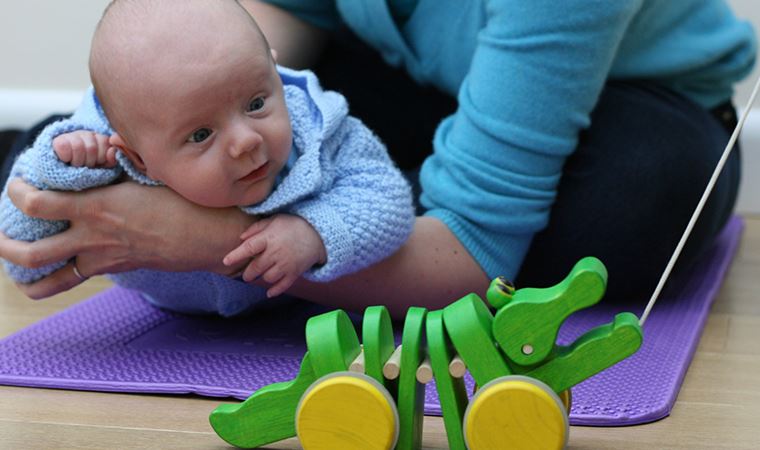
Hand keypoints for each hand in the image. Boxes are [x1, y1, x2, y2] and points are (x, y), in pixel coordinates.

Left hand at [0, 179, 253, 298]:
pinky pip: (74, 279)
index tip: (17, 183)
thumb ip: (117, 160)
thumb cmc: (183, 199)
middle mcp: (92, 236)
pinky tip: (47, 273)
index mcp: (96, 207)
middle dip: (4, 244)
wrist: (208, 235)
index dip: (16, 193)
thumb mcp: (147, 171)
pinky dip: (54, 280)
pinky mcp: (115, 267)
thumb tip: (104, 144)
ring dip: (22, 273)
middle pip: (30, 253)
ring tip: (13, 262)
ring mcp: (102, 257)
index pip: (36, 203)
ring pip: (48, 279)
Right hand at [53, 130, 116, 167]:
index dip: (101, 157)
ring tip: (76, 164)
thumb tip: (112, 150)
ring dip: (77, 161)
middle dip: (89, 161)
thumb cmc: (87, 169)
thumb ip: (110, 159)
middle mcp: (87, 134)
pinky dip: (66, 156)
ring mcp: (72, 136)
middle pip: (91, 147)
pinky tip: (66, 160)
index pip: (105, 142)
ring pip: (78, 146)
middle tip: (84, 165)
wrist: (65, 170)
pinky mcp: (58, 141)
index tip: (96, 163)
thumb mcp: (102, 166)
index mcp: (100, 139)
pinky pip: (63, 147)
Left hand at [223, 214, 326, 297]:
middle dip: (248, 273)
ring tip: (263, 274)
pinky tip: (269, 292)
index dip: (236, 255)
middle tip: (247, 274)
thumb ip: (256, 228)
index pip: (249, 248)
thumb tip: (240, 238)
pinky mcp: (295, 273)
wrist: (318, 234)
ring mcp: (286, 264)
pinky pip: (282, 286)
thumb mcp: (275, 220)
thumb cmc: (293, 225)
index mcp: (270, 238)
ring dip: (263, 278)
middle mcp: (277, 253)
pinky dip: (274, 291)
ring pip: (268, 278)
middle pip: (256, 267)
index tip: (226, 260)